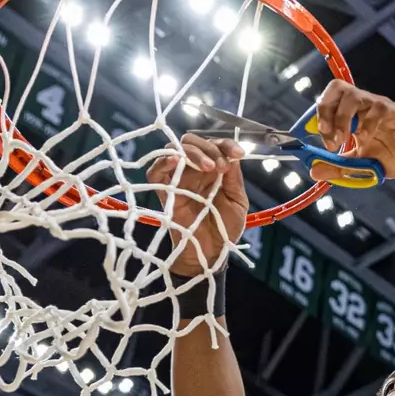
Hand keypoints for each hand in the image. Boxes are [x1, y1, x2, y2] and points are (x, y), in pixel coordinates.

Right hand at [148, 134, 248, 275]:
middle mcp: (195, 171)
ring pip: (176, 150)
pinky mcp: (164, 192)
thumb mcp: (238, 201)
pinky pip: (156, 171)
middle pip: (193, 142)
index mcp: (214, 170)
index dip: (226, 144)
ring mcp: (178, 180)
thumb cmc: (225, 228)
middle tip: (221, 165)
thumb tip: (231, 156)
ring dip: (193, 152)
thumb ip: (234, 178)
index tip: (238, 153)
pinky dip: (163, 161)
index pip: (215, 146)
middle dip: (209, 147)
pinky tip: (176, 160)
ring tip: (209, 166)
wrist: (212, 253)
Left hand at [311, 80, 394, 181]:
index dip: (318, 117)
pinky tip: (365, 140)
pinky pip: (377, 109)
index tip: (319, 141)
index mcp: (353, 115)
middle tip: (327, 135)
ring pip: (353, 94)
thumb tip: (313, 170)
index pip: (328, 101)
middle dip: (326, 109)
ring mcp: (379, 106)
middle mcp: (364, 106)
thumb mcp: (360, 166)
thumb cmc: (394, 157)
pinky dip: (366, 125)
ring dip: (341, 117)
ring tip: (342, 141)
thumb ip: (338, 167)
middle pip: (337, 87)